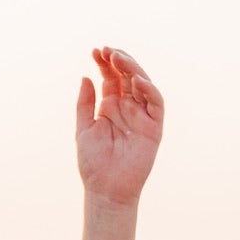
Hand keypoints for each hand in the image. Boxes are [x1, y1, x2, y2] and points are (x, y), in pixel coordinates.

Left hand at [77, 47, 163, 207]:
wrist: (105, 189)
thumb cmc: (93, 163)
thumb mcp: (84, 128)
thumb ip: (85, 103)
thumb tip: (85, 76)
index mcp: (111, 107)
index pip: (111, 78)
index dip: (105, 64)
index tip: (95, 51)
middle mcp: (128, 108)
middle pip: (127, 77)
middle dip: (118, 61)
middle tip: (107, 50)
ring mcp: (142, 115)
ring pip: (142, 85)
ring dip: (132, 69)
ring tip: (118, 58)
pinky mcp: (154, 126)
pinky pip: (155, 103)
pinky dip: (148, 89)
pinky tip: (136, 80)